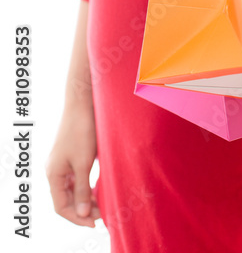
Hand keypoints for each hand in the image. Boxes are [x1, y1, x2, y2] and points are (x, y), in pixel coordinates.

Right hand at [46, 105, 100, 227]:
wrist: (82, 103)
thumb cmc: (81, 130)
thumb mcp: (83, 163)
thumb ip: (83, 189)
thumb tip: (83, 213)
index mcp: (54, 174)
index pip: (61, 207)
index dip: (77, 217)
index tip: (95, 222)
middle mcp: (55, 171)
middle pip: (67, 199)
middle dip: (84, 209)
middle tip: (103, 214)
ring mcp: (62, 163)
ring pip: (73, 190)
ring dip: (86, 198)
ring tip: (103, 204)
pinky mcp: (71, 156)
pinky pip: (77, 178)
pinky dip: (87, 187)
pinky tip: (100, 189)